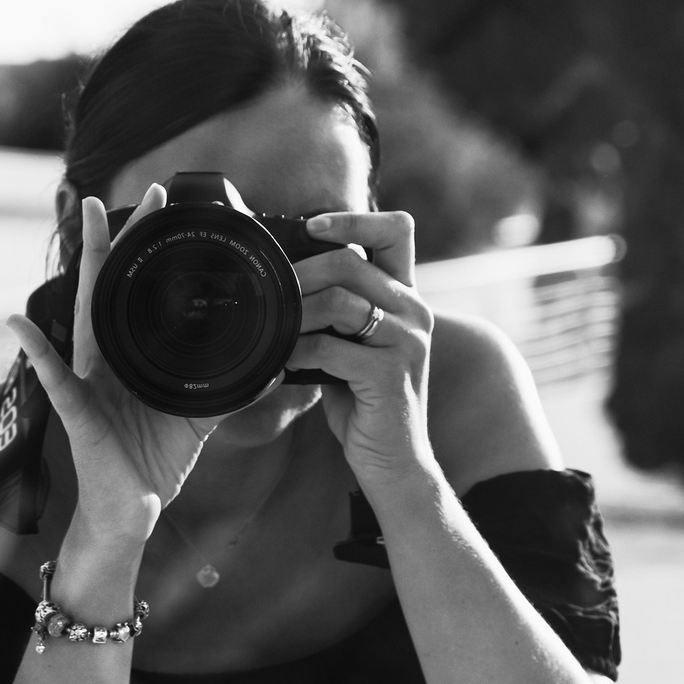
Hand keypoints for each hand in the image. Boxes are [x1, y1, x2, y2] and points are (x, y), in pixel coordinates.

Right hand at [6, 185, 223, 543]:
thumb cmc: (154, 462)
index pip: (134, 295)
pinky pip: (54, 379)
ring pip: (83, 315)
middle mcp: (103, 361)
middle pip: (105, 289)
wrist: (131, 511)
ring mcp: (87, 382)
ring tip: (80, 224)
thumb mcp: (197, 418)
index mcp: (130, 359)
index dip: (143, 252)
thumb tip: (273, 368)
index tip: (158, 205)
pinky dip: (35, 352)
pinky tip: (17, 325)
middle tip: (110, 193)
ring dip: (83, 267)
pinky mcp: (77, 414)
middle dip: (110, 239)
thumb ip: (228, 391)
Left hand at [289, 210, 439, 496]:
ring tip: (270, 330)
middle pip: (349, 264)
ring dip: (294, 314)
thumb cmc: (363, 403)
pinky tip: (281, 364)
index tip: (311, 227)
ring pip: (339, 302)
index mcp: (406, 297)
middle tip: (269, 293)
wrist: (395, 463)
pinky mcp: (391, 373)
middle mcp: (414, 310)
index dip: (353, 219)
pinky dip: (298, 353)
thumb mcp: (351, 347)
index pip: (396, 230)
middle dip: (299, 274)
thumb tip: (280, 280)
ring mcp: (407, 341)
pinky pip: (331, 348)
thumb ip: (335, 311)